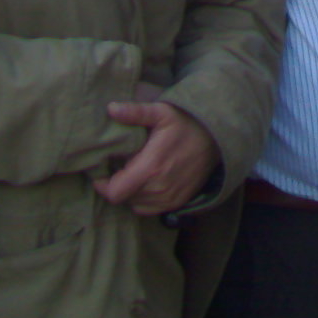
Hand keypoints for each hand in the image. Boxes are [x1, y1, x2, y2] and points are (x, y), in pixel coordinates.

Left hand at [93, 100, 218, 214]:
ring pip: (135, 204)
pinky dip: (144, 199)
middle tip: (120, 167)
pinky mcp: (177, 202)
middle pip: (123, 198)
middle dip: (117, 184)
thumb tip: (110, 108)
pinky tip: (147, 182)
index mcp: (151, 166)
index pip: (115, 192)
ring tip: (134, 173)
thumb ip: (135, 112)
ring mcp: (169, 198)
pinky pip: (150, 209)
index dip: (103, 185)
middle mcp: (159, 187)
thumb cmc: (185, 123)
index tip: (102, 173)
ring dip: (131, 192)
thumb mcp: (161, 112)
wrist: (215, 139)